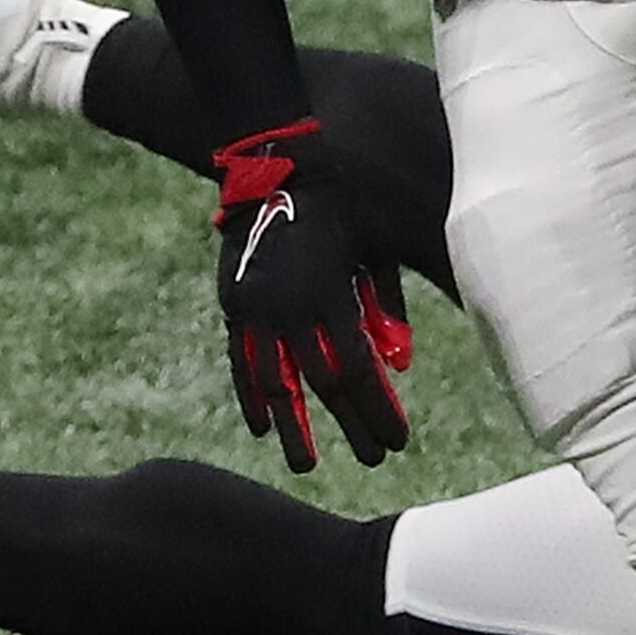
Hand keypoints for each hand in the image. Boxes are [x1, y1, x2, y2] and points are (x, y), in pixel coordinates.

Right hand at [213, 119, 415, 471]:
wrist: (278, 170)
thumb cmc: (345, 207)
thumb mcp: (379, 248)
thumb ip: (387, 307)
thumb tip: (401, 365)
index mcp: (332, 296)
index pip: (360, 371)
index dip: (379, 411)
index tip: (399, 441)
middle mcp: (292, 310)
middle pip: (323, 386)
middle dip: (351, 426)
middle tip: (373, 460)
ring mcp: (258, 310)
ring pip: (276, 384)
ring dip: (294, 428)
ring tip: (308, 464)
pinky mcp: (234, 306)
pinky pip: (241, 363)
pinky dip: (251, 397)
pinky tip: (263, 427)